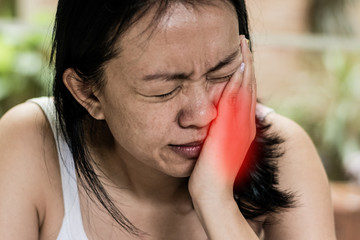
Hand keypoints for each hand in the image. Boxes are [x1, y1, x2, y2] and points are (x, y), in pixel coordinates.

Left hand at [189, 37, 256, 202]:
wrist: (210, 187)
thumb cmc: (210, 170)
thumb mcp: (216, 145)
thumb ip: (220, 130)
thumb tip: (215, 117)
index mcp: (241, 127)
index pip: (244, 95)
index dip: (244, 75)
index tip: (240, 57)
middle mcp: (244, 123)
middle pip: (248, 87)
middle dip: (246, 64)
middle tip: (243, 43)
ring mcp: (241, 124)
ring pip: (246, 89)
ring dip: (245, 67)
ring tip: (243, 46)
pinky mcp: (234, 127)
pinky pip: (239, 99)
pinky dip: (240, 82)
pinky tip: (239, 65)